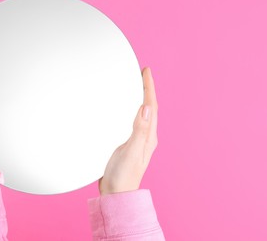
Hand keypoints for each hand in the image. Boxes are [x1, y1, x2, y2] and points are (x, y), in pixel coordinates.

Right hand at [99, 67, 157, 194]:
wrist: (115, 194)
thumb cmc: (123, 176)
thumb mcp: (131, 152)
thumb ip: (139, 131)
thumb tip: (146, 108)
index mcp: (148, 136)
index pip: (151, 106)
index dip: (149, 87)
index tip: (146, 71)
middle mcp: (145, 136)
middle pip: (149, 107)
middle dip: (146, 89)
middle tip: (142, 73)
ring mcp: (137, 140)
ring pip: (141, 113)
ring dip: (140, 97)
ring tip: (135, 85)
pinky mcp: (127, 143)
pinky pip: (131, 120)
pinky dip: (130, 109)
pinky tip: (124, 108)